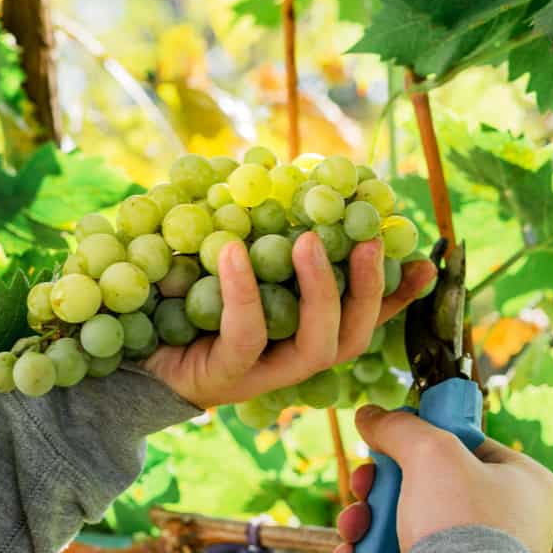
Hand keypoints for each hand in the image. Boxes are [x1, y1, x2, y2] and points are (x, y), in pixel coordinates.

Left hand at [144, 232, 435, 408]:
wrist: (125, 347)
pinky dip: (243, 292)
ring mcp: (263, 373)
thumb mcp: (221, 258)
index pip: (362, 316)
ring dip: (321, 292)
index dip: (397, 293)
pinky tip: (232, 252)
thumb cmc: (177, 298)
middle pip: (353, 334)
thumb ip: (254, 230)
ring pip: (318, 345)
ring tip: (307, 242)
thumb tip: (276, 174)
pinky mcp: (226, 378)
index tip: (426, 259)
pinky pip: (247, 337)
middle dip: (370, 289)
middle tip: (369, 238)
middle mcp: (293, 356)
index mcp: (301, 330)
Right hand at [332, 406, 552, 552]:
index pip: (464, 442)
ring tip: (354, 527)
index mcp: (520, 481)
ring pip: (403, 519)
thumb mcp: (432, 453)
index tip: (390, 437)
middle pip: (423, 481)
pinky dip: (368, 552)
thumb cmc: (465, 529)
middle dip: (379, 484)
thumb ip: (400, 426)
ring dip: (366, 519)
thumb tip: (370, 414)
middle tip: (363, 485)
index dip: (421, 438)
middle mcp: (502, 518)